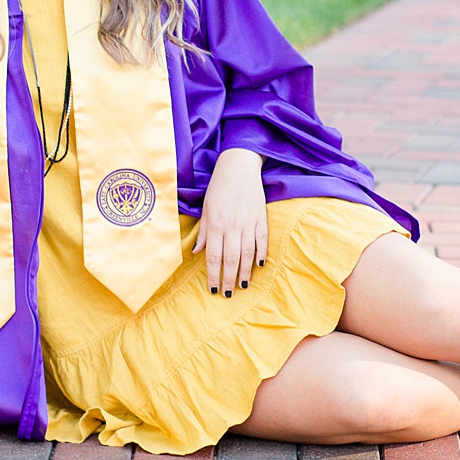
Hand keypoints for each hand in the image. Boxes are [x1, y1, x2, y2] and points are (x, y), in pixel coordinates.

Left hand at [194, 147, 267, 297]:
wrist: (239, 166)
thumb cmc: (219, 186)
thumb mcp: (206, 208)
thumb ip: (203, 232)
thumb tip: (197, 253)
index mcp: (216, 224)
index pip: (213, 257)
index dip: (213, 275)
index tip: (213, 289)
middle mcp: (232, 226)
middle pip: (230, 260)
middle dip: (229, 279)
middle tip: (228, 294)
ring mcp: (249, 223)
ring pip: (247, 254)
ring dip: (245, 272)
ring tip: (243, 286)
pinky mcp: (261, 218)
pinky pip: (262, 241)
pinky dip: (261, 254)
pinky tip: (259, 266)